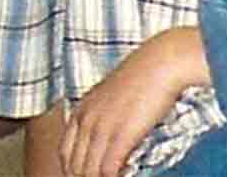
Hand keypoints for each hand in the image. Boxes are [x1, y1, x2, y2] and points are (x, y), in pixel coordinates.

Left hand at [55, 26, 204, 176]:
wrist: (161, 62)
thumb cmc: (142, 75)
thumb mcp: (110, 94)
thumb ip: (101, 115)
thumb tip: (103, 140)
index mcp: (82, 110)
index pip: (64, 153)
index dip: (72, 169)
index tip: (85, 174)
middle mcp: (87, 120)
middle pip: (74, 166)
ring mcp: (102, 129)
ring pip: (89, 173)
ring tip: (115, 176)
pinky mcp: (120, 136)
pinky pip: (108, 171)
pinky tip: (125, 174)